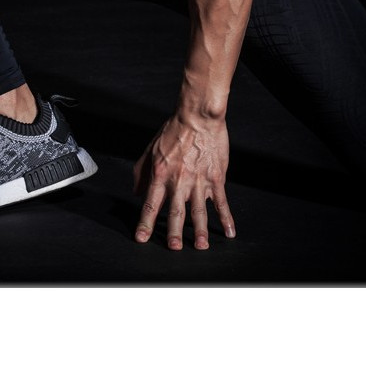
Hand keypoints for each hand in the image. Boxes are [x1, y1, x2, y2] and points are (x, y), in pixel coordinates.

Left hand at [133, 112, 235, 249]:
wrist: (198, 116)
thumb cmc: (174, 130)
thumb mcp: (151, 149)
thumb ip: (141, 172)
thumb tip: (137, 192)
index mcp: (161, 175)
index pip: (151, 204)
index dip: (145, 223)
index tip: (142, 238)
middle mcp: (179, 181)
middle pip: (175, 212)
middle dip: (174, 233)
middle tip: (173, 248)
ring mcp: (199, 181)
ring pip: (199, 211)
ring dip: (199, 231)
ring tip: (200, 246)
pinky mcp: (216, 178)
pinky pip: (221, 202)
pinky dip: (226, 218)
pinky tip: (229, 231)